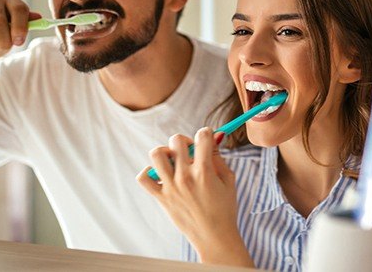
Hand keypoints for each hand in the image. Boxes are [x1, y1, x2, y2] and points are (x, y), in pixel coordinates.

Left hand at [137, 127, 253, 266]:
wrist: (215, 238)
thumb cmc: (224, 209)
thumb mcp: (228, 179)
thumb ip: (218, 156)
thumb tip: (212, 136)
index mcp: (204, 171)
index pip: (201, 136)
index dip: (206, 133)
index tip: (206, 138)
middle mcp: (185, 177)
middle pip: (176, 140)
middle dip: (185, 140)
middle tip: (190, 151)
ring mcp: (171, 187)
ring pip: (157, 154)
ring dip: (165, 152)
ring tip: (173, 160)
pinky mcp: (161, 197)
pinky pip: (144, 178)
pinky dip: (149, 172)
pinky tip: (161, 174)